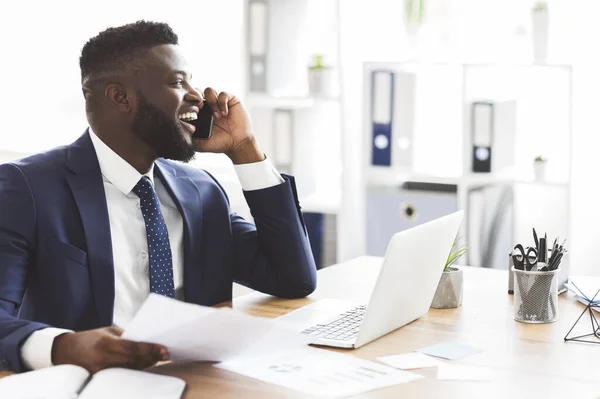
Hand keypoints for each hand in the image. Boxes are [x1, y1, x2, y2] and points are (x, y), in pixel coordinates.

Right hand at [51, 326, 168, 373]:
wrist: (65, 351)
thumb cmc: (90, 338)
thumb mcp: (107, 331)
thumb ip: (125, 336)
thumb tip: (146, 341)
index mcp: (105, 344)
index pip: (132, 348)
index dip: (149, 349)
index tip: (163, 348)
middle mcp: (102, 359)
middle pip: (133, 361)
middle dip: (151, 357)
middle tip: (165, 353)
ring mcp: (100, 372)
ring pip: (130, 370)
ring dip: (146, 364)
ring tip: (158, 358)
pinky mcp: (99, 379)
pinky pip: (122, 375)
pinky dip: (135, 370)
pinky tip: (144, 365)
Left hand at [194, 88, 263, 164]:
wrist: (237, 144)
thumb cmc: (220, 144)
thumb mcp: (200, 144)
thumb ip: (188, 138)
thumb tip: (178, 127)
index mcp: (200, 113)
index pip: (189, 101)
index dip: (188, 103)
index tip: (191, 112)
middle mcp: (208, 106)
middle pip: (197, 91)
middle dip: (197, 98)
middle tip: (200, 108)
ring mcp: (219, 102)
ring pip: (209, 90)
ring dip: (211, 102)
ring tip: (216, 116)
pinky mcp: (230, 100)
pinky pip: (223, 94)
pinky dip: (222, 103)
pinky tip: (225, 114)